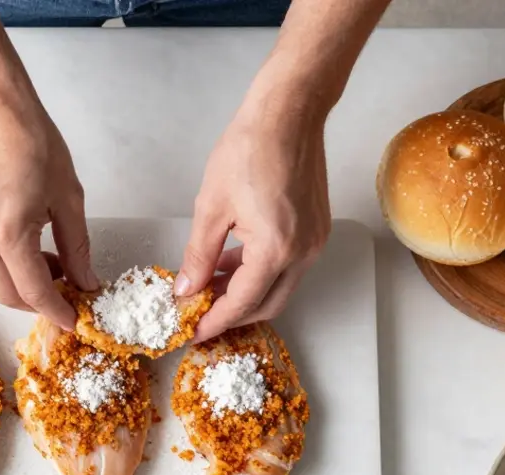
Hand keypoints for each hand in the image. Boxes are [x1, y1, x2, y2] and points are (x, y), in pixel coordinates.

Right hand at [0, 94, 97, 329]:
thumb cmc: (29, 138)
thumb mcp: (67, 195)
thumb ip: (77, 246)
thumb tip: (85, 281)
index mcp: (8, 232)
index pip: (34, 292)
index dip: (56, 311)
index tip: (72, 319)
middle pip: (7, 295)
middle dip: (38, 301)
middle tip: (64, 288)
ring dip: (16, 284)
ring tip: (44, 261)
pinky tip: (18, 244)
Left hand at [176, 98, 331, 343]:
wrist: (288, 113)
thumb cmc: (249, 149)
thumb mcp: (211, 206)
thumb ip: (199, 255)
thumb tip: (187, 290)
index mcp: (276, 249)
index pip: (243, 303)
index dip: (215, 322)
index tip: (193, 332)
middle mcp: (303, 252)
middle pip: (268, 304)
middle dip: (233, 314)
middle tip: (200, 313)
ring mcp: (315, 241)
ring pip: (279, 286)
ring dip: (246, 291)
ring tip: (209, 285)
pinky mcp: (317, 228)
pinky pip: (288, 265)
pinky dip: (261, 271)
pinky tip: (232, 260)